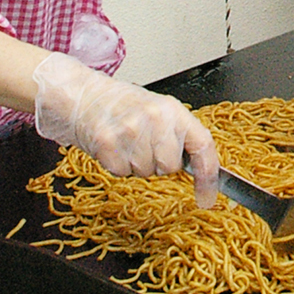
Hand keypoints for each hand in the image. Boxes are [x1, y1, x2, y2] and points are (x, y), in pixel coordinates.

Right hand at [31, 54, 218, 207]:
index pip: (202, 146)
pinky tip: (114, 146)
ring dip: (136, 164)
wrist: (86, 96)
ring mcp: (131, 131)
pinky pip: (122, 173)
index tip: (207, 197)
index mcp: (173, 110)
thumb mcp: (160, 111)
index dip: (207, 176)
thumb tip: (201, 172)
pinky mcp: (108, 144)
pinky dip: (118, 165)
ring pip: (145, 172)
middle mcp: (155, 119)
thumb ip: (179, 135)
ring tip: (127, 141)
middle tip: (144, 143)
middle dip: (159, 163)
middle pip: (170, 167)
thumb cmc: (124, 105)